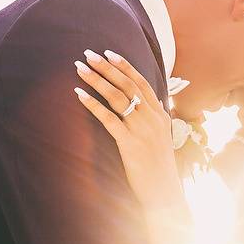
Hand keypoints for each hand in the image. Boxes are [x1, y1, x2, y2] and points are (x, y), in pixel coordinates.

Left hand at [73, 49, 182, 210]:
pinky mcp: (129, 143)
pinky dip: (93, 104)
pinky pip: (109, 119)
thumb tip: (155, 100)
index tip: (109, 53)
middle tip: (88, 54)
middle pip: (128, 85)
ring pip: (118, 97)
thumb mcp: (164, 137)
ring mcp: (142, 130)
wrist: (164, 190)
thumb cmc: (160, 165)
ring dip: (97, 80)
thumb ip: (158, 117)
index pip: (142, 83)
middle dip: (106, 68)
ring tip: (80, 68)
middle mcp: (152, 118)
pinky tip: (79, 94)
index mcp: (160, 115)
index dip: (125, 66)